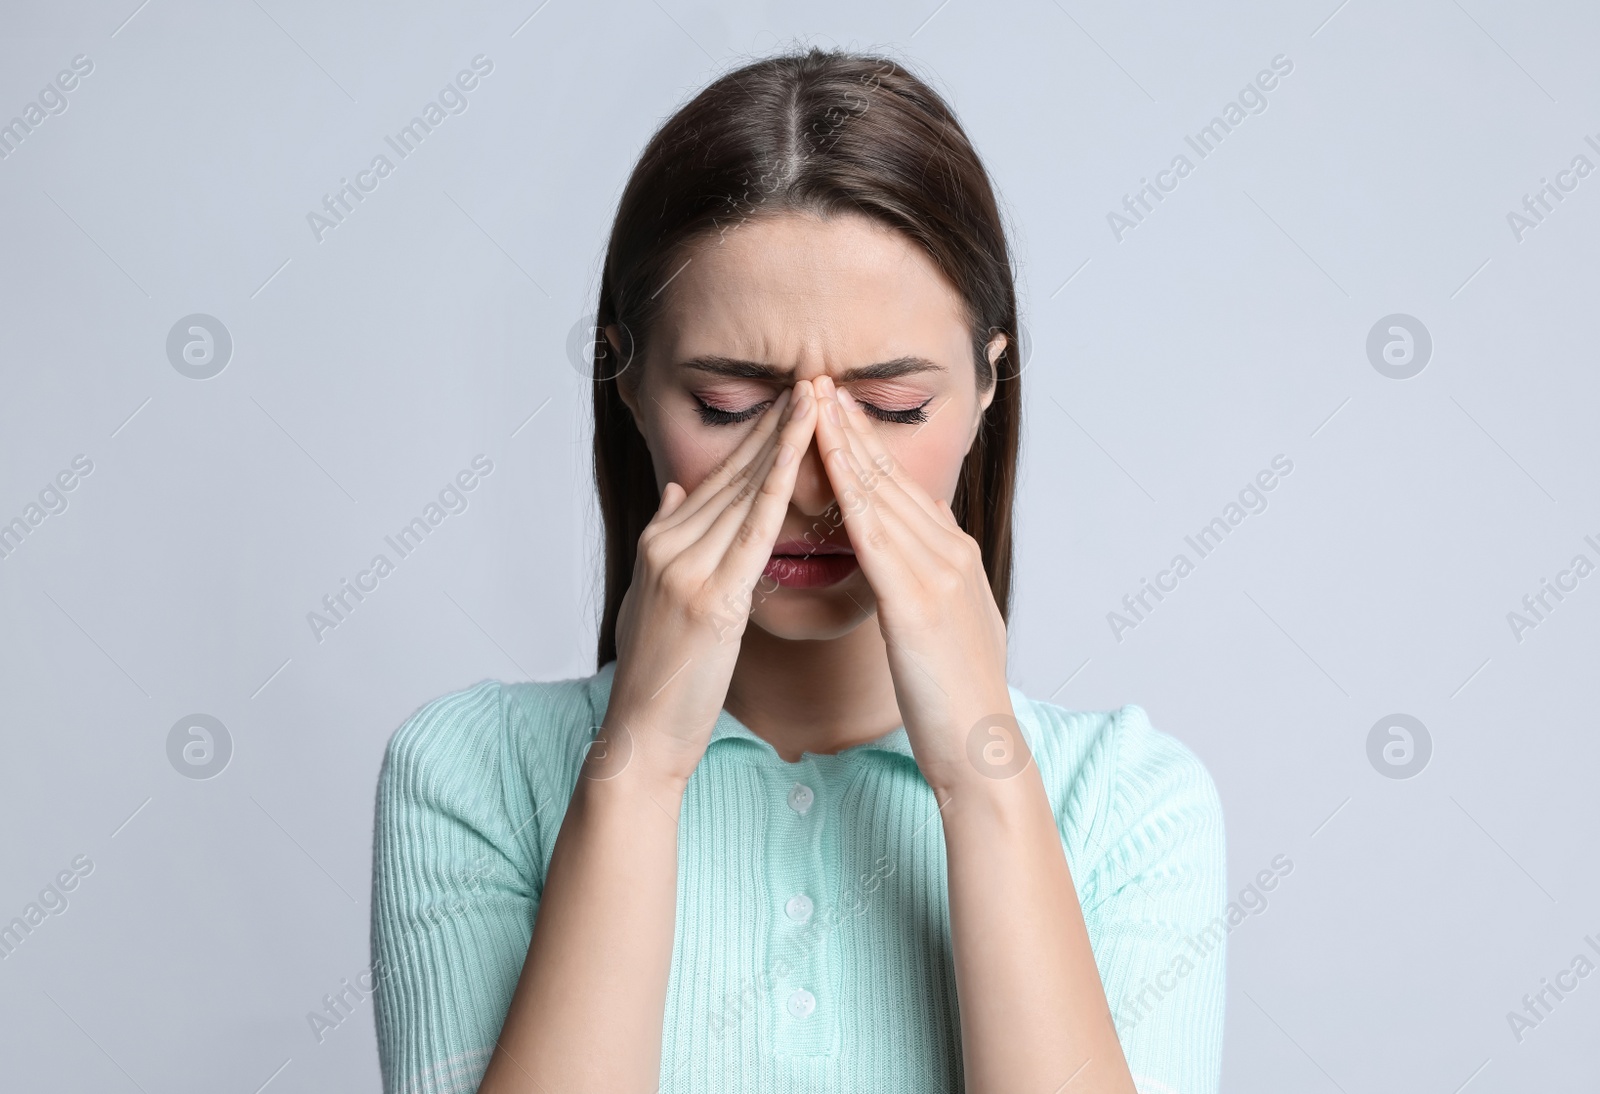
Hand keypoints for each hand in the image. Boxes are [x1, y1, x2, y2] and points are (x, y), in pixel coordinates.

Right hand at [600, 382, 818, 785]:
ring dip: (785, 441)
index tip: (793, 399)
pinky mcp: (709, 599)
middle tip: (814, 376)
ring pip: (746, 492)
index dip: (759, 435)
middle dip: (777, 423)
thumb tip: (677, 491)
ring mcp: (685, 569)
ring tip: (817, 398)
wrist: (642, 735)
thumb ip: (668, 540)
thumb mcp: (652, 596)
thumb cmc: (660, 676)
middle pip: (734, 472)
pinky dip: (780, 489)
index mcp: (660, 541)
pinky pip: (753, 532)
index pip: (719, 476)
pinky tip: (803, 459)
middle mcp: (668, 544)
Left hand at [810, 374, 1017, 792]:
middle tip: (817, 382)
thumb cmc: (955, 704)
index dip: (869, 447)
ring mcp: (938, 575)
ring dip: (845, 443)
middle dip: (852, 427)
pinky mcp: (917, 603)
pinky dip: (849, 490)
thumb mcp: (946, 631)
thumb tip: (907, 572)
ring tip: (812, 401)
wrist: (982, 753)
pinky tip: (825, 462)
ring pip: (883, 494)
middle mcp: (951, 555)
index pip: (905, 490)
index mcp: (956, 560)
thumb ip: (926, 591)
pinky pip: (874, 535)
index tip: (837, 410)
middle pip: (894, 477)